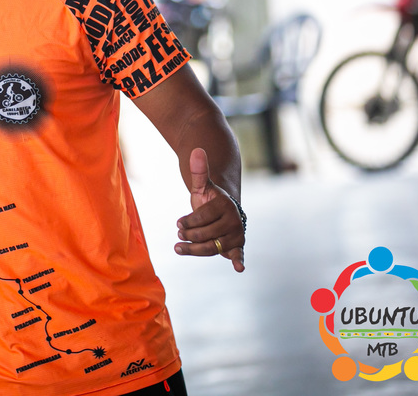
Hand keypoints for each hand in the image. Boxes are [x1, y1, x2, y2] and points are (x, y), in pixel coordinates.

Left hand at [175, 147, 244, 272]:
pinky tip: (238, 267)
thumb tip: (196, 150)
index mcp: (225, 204)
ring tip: (180, 247)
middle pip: (206, 234)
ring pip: (212, 248)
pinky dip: (239, 260)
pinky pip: (239, 254)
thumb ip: (199, 171)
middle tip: (180, 234)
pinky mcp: (237, 246)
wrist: (223, 212)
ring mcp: (237, 234)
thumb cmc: (209, 199)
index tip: (178, 223)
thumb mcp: (202, 186)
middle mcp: (234, 220)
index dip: (188, 221)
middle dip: (189, 235)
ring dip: (195, 250)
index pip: (202, 217)